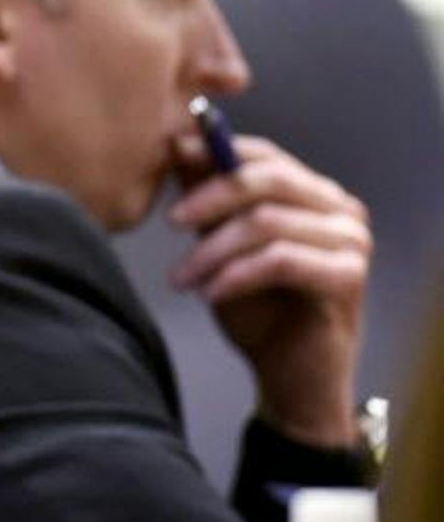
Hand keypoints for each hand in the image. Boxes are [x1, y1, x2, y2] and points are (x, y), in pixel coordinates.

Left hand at [167, 133, 368, 447]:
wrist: (289, 376)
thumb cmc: (257, 310)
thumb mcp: (220, 247)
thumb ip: (208, 200)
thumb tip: (179, 145)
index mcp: (313, 194)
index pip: (266, 157)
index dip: (217, 150)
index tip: (172, 154)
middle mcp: (339, 209)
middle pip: (268, 181)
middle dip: (210, 198)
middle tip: (170, 221)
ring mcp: (350, 240)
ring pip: (268, 222)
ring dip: (213, 250)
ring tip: (182, 278)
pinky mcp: (349, 276)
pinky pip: (281, 260)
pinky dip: (237, 274)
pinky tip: (210, 293)